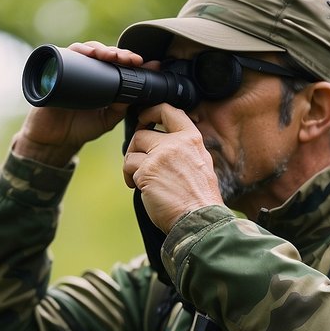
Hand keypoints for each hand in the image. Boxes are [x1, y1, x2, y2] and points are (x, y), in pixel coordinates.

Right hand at [13, 42, 142, 166]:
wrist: (54, 140)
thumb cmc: (80, 128)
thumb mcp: (106, 119)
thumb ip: (120, 108)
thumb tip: (136, 91)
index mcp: (100, 80)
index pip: (116, 63)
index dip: (128, 59)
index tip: (140, 62)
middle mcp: (85, 70)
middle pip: (103, 53)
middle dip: (118, 53)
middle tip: (129, 59)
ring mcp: (69, 69)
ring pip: (86, 49)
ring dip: (101, 49)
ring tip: (111, 56)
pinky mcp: (55, 70)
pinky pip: (65, 54)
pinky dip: (79, 50)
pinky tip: (89, 53)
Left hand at [122, 104, 223, 232]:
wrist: (200, 219)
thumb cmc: (199, 198)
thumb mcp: (200, 164)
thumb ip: (183, 149)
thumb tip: (161, 143)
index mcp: (192, 139)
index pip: (169, 111)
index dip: (151, 112)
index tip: (143, 119)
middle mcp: (176, 143)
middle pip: (142, 134)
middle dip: (135, 148)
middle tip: (137, 162)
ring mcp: (160, 156)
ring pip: (132, 150)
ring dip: (130, 165)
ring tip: (139, 180)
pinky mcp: (146, 171)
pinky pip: (129, 169)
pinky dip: (130, 179)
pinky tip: (141, 189)